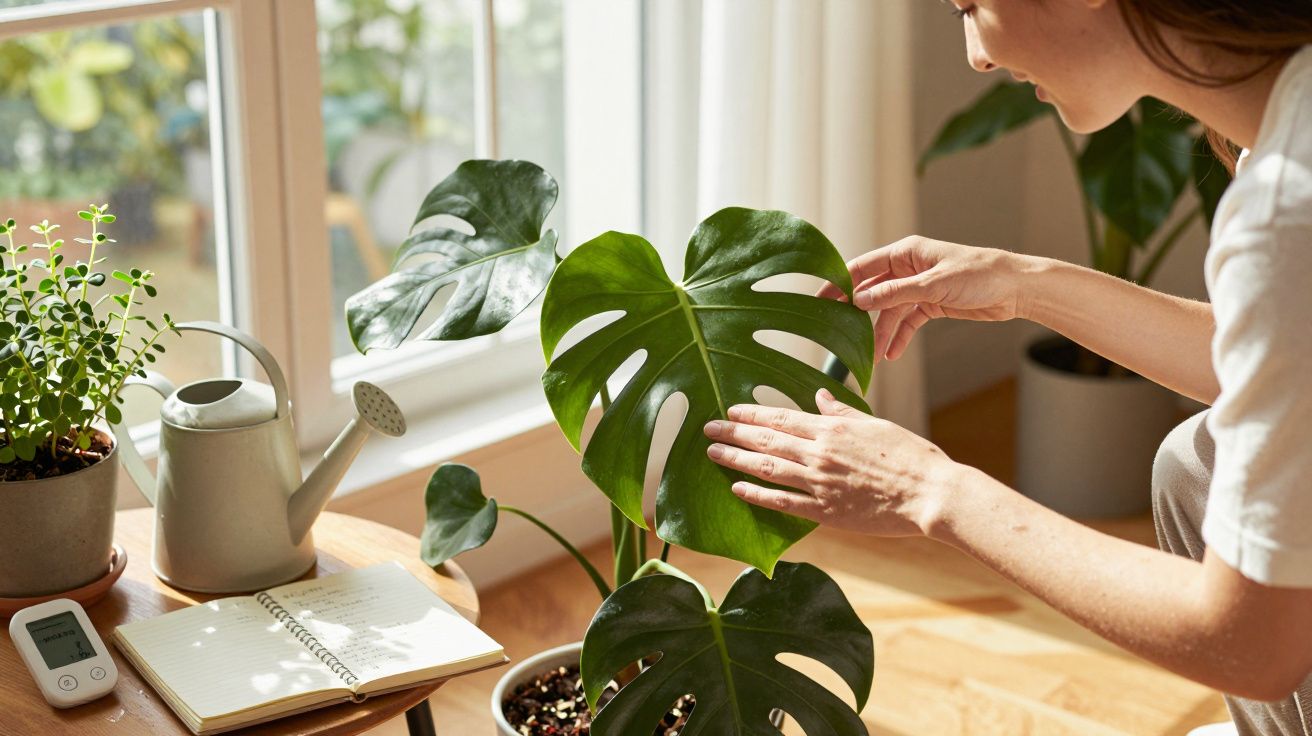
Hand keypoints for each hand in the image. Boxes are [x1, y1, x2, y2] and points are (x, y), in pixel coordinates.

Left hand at [703, 389, 960, 536]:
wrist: (931, 494)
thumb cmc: (911, 456)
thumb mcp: (877, 424)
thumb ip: (843, 413)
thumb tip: (820, 397)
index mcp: (833, 429)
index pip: (782, 418)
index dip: (752, 414)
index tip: (730, 411)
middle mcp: (820, 453)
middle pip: (766, 441)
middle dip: (733, 433)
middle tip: (707, 428)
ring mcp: (820, 483)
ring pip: (768, 468)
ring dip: (736, 459)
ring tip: (712, 453)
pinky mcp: (826, 512)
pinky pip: (784, 502)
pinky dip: (757, 494)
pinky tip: (737, 488)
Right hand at [817, 236, 1032, 362]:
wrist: (1016, 288)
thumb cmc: (980, 274)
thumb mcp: (933, 284)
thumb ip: (894, 294)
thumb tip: (859, 300)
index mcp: (905, 252)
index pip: (863, 266)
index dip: (840, 282)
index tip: (821, 298)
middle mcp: (908, 268)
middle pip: (873, 292)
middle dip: (856, 313)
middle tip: (835, 331)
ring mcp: (918, 287)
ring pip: (889, 312)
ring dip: (879, 333)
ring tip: (869, 357)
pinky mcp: (931, 304)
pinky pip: (907, 322)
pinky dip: (898, 337)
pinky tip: (890, 354)